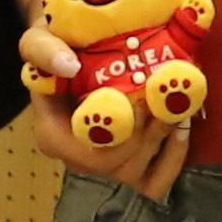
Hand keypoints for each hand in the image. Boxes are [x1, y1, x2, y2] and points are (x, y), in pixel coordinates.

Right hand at [15, 7, 196, 202]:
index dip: (119, 129)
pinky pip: (156, 182)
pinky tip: (183, 127)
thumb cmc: (60, 48)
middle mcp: (78, 160)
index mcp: (52, 135)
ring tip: (180, 105)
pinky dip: (174, 156)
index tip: (141, 98)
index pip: (84, 149)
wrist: (80, 52)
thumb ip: (43, 49)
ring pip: (138, 175)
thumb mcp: (39, 39)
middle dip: (147, 133)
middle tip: (169, 98)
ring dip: (164, 137)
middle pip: (116, 164)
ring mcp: (105, 169)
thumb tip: (69, 66)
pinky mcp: (131, 170)